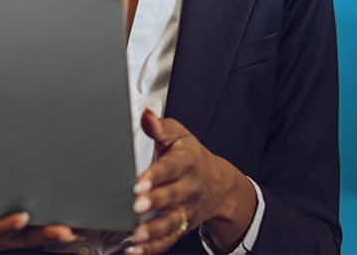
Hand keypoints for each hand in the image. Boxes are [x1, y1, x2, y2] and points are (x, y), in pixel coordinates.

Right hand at [0, 212, 78, 253]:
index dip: (8, 226)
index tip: (21, 217)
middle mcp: (0, 236)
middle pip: (26, 236)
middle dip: (46, 232)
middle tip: (64, 229)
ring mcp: (13, 234)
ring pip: (40, 233)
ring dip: (59, 230)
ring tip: (81, 226)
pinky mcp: (23, 229)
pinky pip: (45, 227)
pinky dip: (62, 225)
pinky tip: (81, 221)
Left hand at [126, 109, 255, 254]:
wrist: (219, 184)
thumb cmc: (191, 156)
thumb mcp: (179, 135)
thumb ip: (160, 127)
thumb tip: (146, 115)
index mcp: (187, 162)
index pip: (172, 168)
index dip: (156, 175)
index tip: (139, 181)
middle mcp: (189, 188)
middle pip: (173, 196)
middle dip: (155, 202)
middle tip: (136, 205)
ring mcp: (186, 210)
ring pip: (171, 222)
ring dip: (154, 230)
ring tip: (137, 234)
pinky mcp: (181, 227)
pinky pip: (168, 240)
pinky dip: (153, 247)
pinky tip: (136, 249)